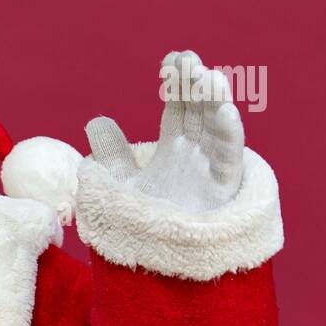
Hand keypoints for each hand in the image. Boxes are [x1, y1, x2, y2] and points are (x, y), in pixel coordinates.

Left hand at [85, 51, 243, 212]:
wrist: (160, 265)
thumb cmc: (147, 225)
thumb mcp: (122, 185)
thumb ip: (113, 154)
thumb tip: (95, 121)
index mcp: (174, 149)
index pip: (178, 108)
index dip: (176, 84)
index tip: (171, 60)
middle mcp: (197, 155)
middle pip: (198, 111)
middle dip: (194, 85)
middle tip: (187, 61)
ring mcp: (212, 170)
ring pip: (217, 129)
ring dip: (214, 102)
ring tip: (207, 76)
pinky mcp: (224, 190)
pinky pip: (229, 159)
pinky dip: (229, 134)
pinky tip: (224, 110)